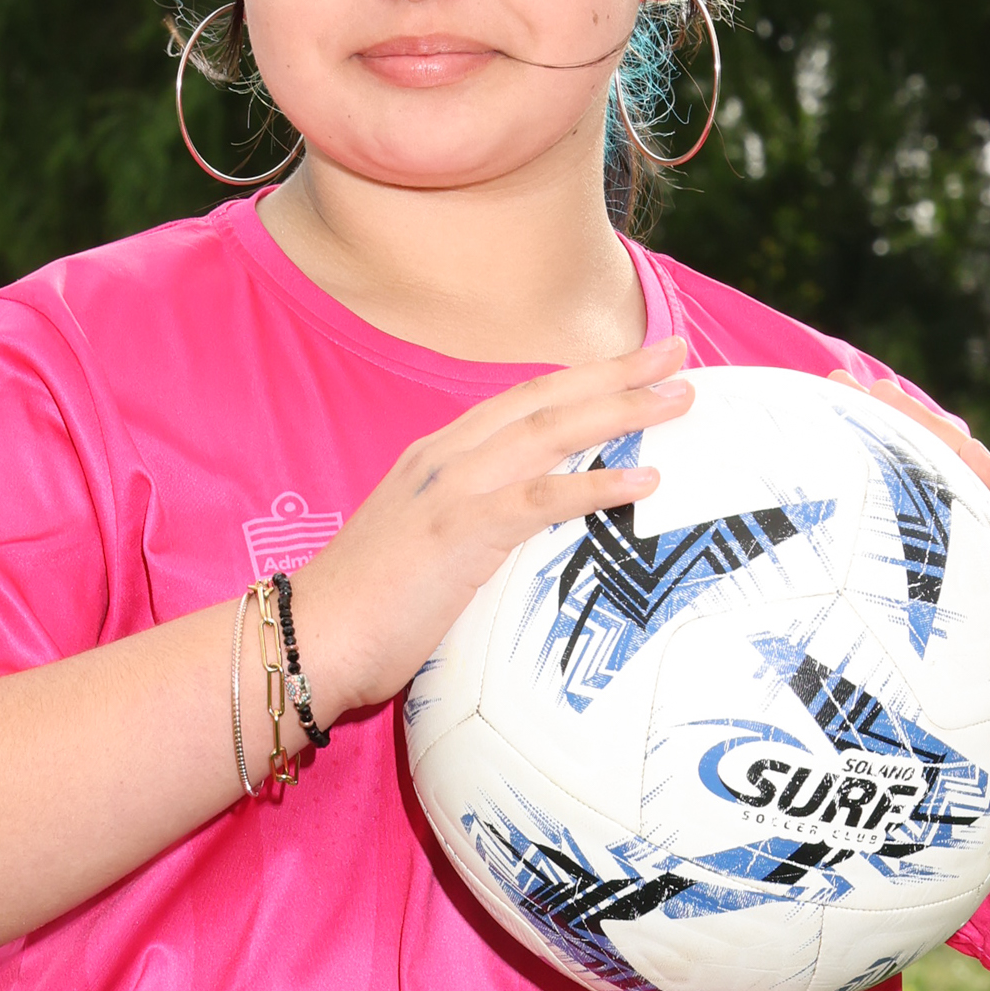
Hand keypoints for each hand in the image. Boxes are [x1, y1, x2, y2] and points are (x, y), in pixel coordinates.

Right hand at [294, 339, 694, 721]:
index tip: (631, 364)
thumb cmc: (363, 607)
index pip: (520, 400)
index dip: (579, 378)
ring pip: (551, 432)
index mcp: (436, 456)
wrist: (311, 637)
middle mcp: (446, 457)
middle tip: (678, 353)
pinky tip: (644, 480)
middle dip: (615, 372)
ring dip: (621, 410)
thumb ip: (465, 523)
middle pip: (545, 398)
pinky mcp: (461, 533)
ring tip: (677, 399)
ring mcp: (452, 490)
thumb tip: (517, 537)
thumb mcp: (419, 544)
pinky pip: (543, 498)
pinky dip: (598, 484)